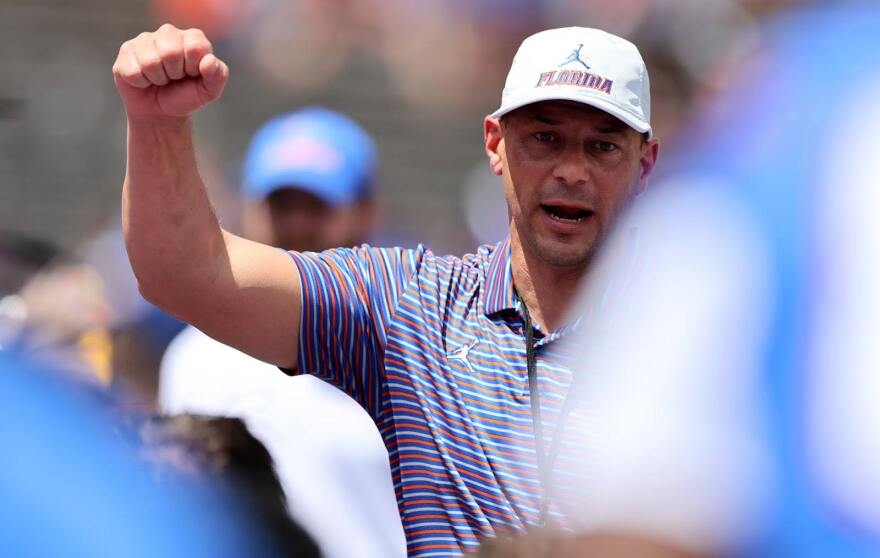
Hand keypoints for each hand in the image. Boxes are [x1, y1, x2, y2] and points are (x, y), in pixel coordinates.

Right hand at [112, 24, 228, 120]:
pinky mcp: (126, 51)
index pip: (195, 47)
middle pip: (170, 52)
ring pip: (150, 61)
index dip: (193, 68)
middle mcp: (169, 33)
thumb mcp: (209, 91)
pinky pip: (133, 71)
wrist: (161, 112)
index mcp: (193, 38)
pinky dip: (141, 83)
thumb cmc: (186, 96)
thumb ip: (218, 76)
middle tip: (174, 78)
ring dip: (157, 79)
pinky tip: (145, 80)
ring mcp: (145, 40)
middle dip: (174, 74)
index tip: (192, 74)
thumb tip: (209, 61)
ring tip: (160, 79)